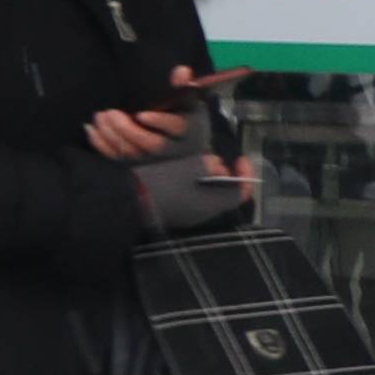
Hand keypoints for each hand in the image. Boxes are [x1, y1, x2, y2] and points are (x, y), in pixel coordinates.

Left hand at [87, 75, 222, 163]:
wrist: (185, 154)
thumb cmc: (184, 120)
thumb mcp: (188, 103)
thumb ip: (183, 87)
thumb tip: (182, 70)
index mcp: (187, 130)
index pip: (176, 128)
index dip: (159, 122)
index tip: (141, 114)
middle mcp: (172, 149)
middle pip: (152, 145)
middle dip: (128, 129)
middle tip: (111, 112)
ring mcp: (153, 160)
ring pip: (132, 153)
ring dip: (111, 135)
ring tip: (100, 116)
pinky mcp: (136, 166)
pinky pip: (116, 158)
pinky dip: (101, 144)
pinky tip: (91, 128)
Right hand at [130, 147, 258, 238]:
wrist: (127, 199)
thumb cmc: (161, 182)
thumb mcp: (190, 166)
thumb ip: (210, 164)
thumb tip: (217, 165)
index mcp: (212, 204)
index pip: (242, 192)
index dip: (246, 174)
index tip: (240, 159)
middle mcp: (203, 213)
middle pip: (223, 192)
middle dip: (221, 173)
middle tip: (211, 159)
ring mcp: (186, 215)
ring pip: (205, 194)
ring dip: (204, 177)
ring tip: (193, 163)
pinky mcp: (171, 213)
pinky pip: (190, 197)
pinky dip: (190, 184)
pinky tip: (179, 173)